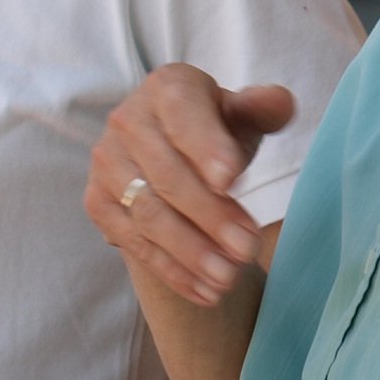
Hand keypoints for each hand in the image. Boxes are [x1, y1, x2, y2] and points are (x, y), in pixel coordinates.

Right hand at [88, 66, 294, 305]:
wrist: (168, 147)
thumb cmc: (213, 128)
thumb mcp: (240, 113)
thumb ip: (261, 108)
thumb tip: (280, 103)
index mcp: (167, 89)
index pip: (185, 119)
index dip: (207, 150)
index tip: (231, 181)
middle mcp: (127, 122)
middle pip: (168, 176)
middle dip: (210, 216)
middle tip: (247, 248)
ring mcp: (107, 165)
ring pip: (149, 215)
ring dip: (191, 252)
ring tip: (230, 277)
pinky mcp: (98, 203)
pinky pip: (135, 243)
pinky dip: (172, 271)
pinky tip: (206, 291)